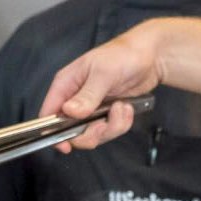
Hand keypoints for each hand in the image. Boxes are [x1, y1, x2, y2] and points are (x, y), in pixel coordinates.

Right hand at [41, 27, 161, 150]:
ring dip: (111, 126)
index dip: (53, 133)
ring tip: (122, 107)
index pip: (49, 114)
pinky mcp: (108, 114)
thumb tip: (70, 112)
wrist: (151, 57)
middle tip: (105, 123)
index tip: (65, 145)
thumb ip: (88, 95)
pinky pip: (110, 130)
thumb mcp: (104, 73)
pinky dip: (121, 123)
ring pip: (93, 133)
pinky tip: (127, 108)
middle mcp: (75, 98)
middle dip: (91, 133)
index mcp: (66, 85)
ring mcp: (92, 108)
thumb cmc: (124, 55)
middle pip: (71, 131)